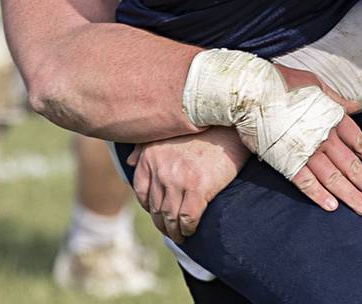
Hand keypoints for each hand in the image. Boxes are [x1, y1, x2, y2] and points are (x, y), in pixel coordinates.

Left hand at [127, 127, 246, 242]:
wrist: (232, 126)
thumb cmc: (203, 129)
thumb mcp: (168, 131)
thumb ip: (146, 146)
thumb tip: (129, 161)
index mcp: (151, 156)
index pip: (141, 190)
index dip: (149, 206)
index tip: (158, 212)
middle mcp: (160, 168)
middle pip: (155, 207)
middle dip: (161, 223)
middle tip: (170, 230)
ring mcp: (178, 179)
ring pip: (169, 216)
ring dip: (174, 231)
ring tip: (180, 236)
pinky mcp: (198, 188)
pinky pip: (187, 218)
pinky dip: (188, 228)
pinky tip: (191, 230)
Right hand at [276, 63, 361, 215]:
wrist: (254, 91)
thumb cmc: (284, 83)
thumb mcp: (317, 84)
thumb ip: (336, 99)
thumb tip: (354, 106)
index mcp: (334, 118)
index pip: (361, 142)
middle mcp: (325, 137)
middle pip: (354, 166)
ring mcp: (307, 151)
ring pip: (335, 179)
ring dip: (353, 196)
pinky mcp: (286, 161)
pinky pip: (306, 182)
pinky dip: (319, 196)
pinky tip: (332, 207)